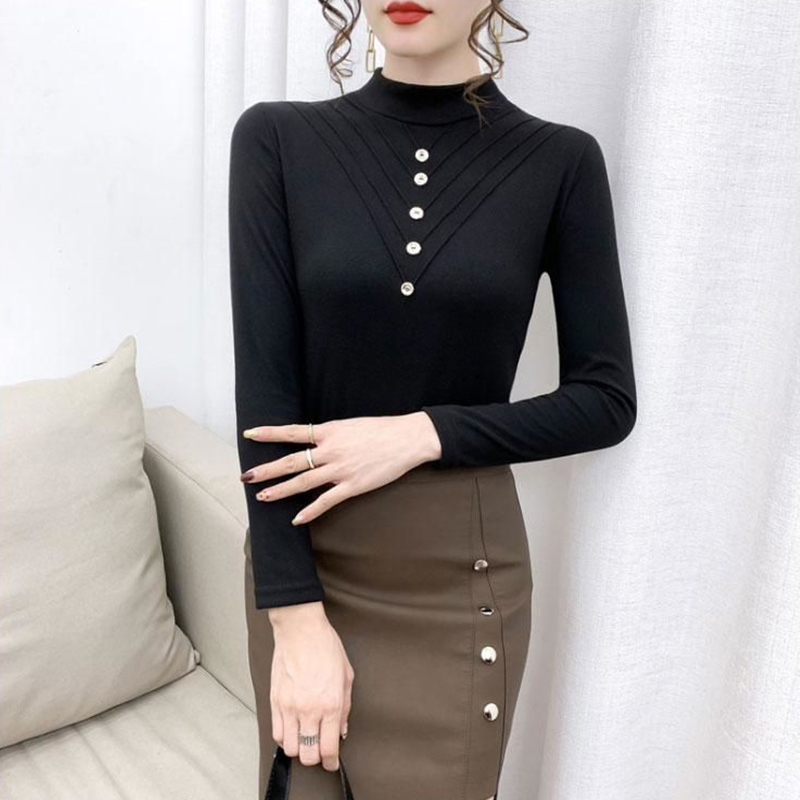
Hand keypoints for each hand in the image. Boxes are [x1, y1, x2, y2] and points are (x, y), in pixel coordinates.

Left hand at [240, 411, 441, 522]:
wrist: (407, 439)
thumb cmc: (381, 430)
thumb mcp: (350, 425)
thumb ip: (330, 434)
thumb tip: (312, 439)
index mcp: (329, 431)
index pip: (292, 432)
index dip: (269, 433)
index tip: (249, 434)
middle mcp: (330, 450)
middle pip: (291, 461)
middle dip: (267, 470)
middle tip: (246, 477)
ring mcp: (340, 469)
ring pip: (303, 482)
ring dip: (280, 491)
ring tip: (262, 497)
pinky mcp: (353, 486)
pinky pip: (326, 501)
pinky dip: (310, 511)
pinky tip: (296, 519)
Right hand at [268, 602, 353, 770]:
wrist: (300, 629)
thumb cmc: (325, 646)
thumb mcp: (347, 675)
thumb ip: (346, 707)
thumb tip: (342, 729)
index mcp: (331, 704)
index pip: (329, 748)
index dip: (331, 762)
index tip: (332, 762)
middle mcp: (309, 709)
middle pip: (308, 754)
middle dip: (315, 757)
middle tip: (319, 749)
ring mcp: (290, 706)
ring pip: (290, 748)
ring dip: (299, 748)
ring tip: (305, 739)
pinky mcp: (275, 701)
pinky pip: (276, 733)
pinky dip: (284, 737)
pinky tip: (292, 729)